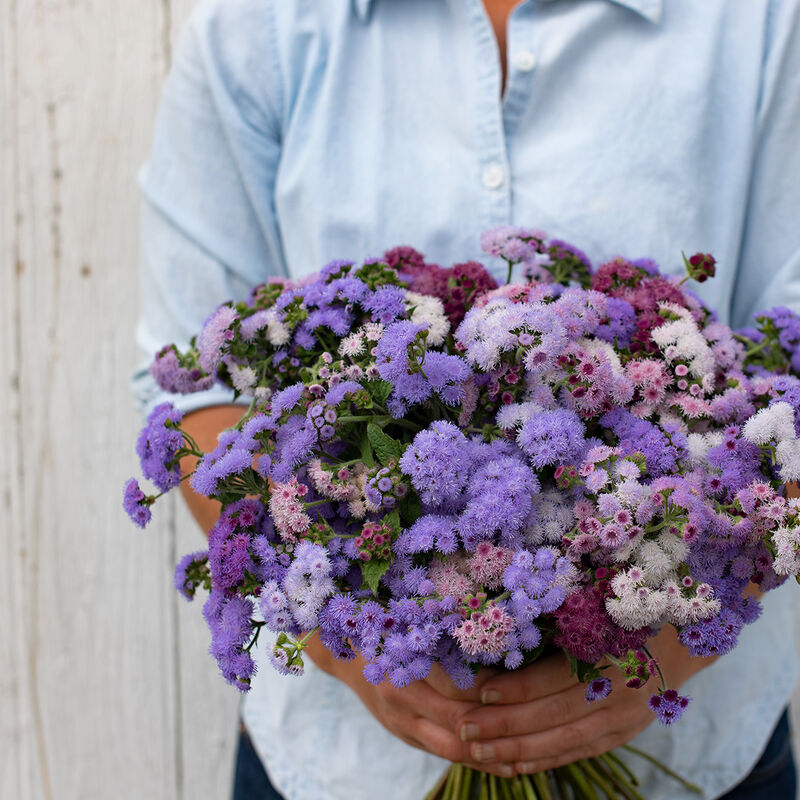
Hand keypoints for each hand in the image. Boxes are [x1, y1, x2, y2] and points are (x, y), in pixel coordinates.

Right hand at [305, 637, 514, 775]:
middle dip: (498, 723)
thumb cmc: (385, 624)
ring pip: (453, 745)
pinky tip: (507, 764)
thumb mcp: (410, 617)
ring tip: (530, 750)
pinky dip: (477, 761)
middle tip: (540, 720)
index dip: (494, 687)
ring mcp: (401, 720)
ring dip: (491, 750)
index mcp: (405, 659)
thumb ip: (445, 624)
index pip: (457, 681)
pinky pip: (445, 754)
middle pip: (459, 718)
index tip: (530, 681)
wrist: (343, 652)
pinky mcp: (406, 735)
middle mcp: (401, 694)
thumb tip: (491, 621)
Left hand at [454, 626, 714, 775]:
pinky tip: (511, 764)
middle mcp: (620, 691)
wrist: (680, 636)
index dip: (519, 689)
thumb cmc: (623, 608)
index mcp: (611, 653)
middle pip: (556, 715)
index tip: (481, 692)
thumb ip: (559, 617)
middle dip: (507, 726)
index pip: (558, 679)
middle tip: (465, 728)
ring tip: (477, 750)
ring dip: (517, 750)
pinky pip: (577, 752)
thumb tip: (502, 627)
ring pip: (564, 741)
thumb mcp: (596, 604)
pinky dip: (543, 760)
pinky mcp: (620, 735)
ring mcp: (622, 719)